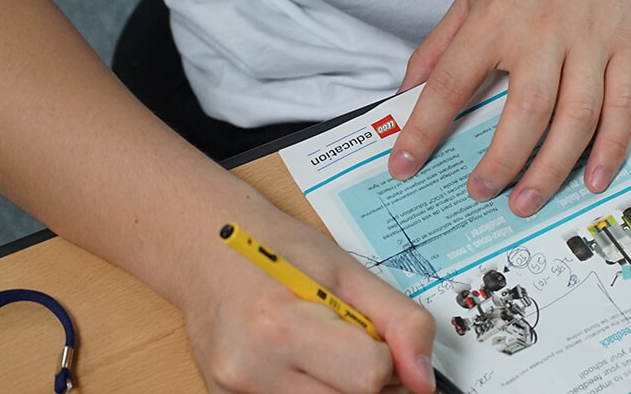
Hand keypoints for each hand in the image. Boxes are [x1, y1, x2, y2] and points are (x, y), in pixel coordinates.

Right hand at [182, 211, 436, 393]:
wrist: (205, 252)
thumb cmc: (274, 250)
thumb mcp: (346, 270)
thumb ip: (398, 320)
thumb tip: (425, 378)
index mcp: (282, 325)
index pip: (369, 374)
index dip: (388, 359)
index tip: (378, 340)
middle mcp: (252, 370)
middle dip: (369, 381)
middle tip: (360, 349)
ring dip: (344, 391)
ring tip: (333, 356)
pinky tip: (308, 368)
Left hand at [389, 0, 630, 216]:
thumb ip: (441, 43)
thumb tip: (406, 91)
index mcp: (496, 16)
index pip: (452, 82)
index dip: (424, 129)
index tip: (404, 166)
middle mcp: (544, 31)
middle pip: (524, 111)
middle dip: (501, 162)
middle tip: (482, 193)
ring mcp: (592, 42)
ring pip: (576, 118)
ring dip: (551, 168)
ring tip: (526, 201)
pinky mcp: (628, 48)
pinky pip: (622, 108)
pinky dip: (608, 150)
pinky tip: (591, 180)